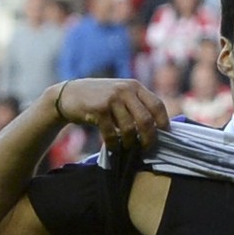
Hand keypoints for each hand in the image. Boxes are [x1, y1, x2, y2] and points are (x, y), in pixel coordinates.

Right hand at [54, 78, 170, 151]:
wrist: (69, 95)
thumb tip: (159, 129)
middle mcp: (125, 90)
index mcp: (135, 86)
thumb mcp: (121, 95)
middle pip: (147, 120)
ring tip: (127, 146)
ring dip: (130, 143)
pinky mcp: (99, 109)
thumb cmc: (100, 99)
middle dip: (149, 138)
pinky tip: (113, 147)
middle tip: (147, 148)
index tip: (164, 136)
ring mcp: (112, 98)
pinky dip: (114, 144)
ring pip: (130, 129)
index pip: (158, 105)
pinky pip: (112, 134)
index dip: (164, 123)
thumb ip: (138, 105)